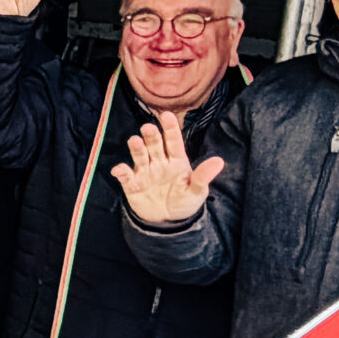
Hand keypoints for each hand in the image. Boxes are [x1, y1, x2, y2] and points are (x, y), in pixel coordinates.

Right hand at [110, 109, 224, 224]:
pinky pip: (126, 176)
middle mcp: (159, 162)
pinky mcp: (132, 184)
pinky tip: (119, 170)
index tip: (166, 115)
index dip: (170, 128)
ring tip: (135, 141)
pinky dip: (121, 172)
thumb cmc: (184, 202)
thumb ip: (203, 176)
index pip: (173, 141)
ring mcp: (145, 172)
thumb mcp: (197, 191)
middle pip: (154, 145)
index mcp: (176, 161)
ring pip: (140, 155)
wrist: (167, 221)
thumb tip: (219, 161)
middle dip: (151, 136)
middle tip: (148, 128)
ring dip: (136, 148)